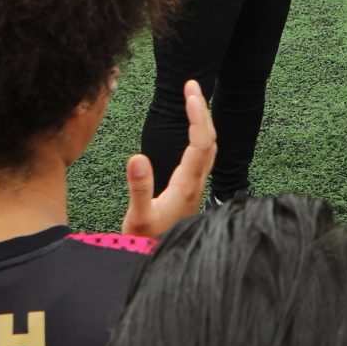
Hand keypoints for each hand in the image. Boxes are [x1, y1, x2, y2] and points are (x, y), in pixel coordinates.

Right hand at [120, 80, 214, 237]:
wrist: (158, 261)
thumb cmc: (147, 242)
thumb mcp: (138, 218)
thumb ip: (139, 188)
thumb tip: (136, 156)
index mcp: (186, 184)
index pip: (200, 142)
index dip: (197, 115)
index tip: (191, 91)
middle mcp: (196, 183)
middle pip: (210, 140)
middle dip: (203, 110)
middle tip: (191, 85)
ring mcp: (196, 187)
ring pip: (209, 148)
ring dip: (203, 121)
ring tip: (193, 100)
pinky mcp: (190, 190)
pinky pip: (203, 155)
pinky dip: (200, 135)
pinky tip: (191, 131)